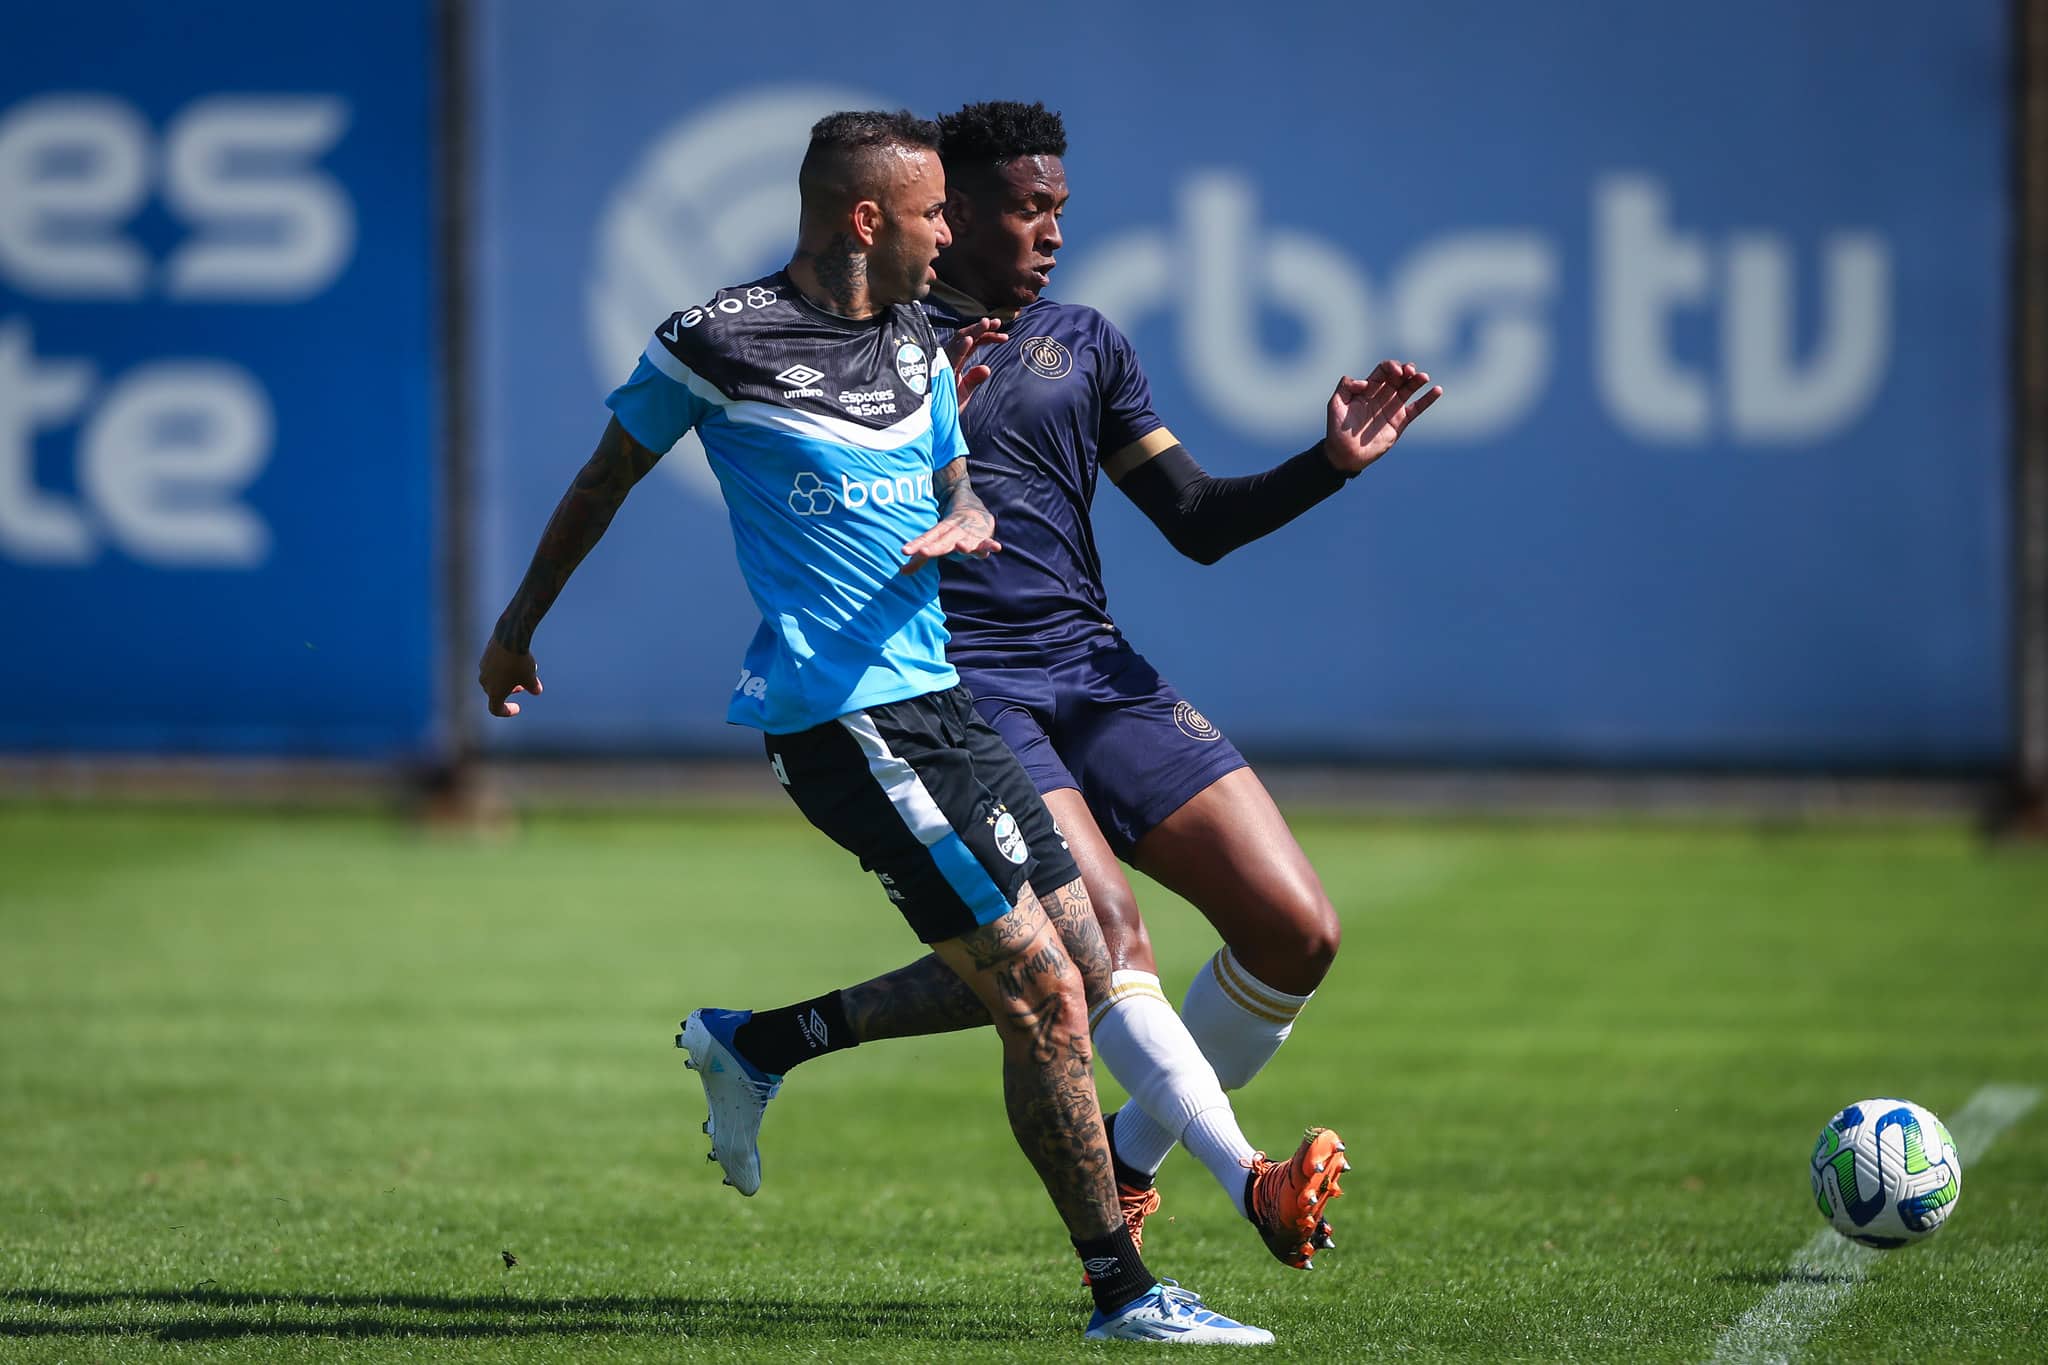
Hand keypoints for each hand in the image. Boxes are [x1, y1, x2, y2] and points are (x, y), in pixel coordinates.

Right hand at [478, 637, 541, 716]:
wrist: (509, 639)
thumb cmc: (519, 663)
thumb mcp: (530, 677)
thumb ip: (533, 687)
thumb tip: (536, 691)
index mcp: (494, 692)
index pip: (495, 709)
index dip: (506, 712)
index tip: (517, 708)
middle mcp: (485, 682)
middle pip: (495, 693)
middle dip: (508, 692)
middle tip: (521, 687)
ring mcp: (483, 668)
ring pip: (494, 679)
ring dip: (505, 680)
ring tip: (521, 673)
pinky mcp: (485, 656)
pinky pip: (493, 667)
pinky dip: (502, 669)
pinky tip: (515, 660)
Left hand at [900, 512, 1000, 572]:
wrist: (973, 508)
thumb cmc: (949, 532)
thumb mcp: (935, 542)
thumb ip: (920, 559)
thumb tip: (902, 573)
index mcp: (940, 532)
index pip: (926, 538)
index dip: (916, 545)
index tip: (905, 551)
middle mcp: (953, 531)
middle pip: (943, 540)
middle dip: (935, 546)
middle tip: (924, 552)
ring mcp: (969, 534)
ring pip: (966, 540)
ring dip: (965, 544)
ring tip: (961, 548)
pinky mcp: (983, 537)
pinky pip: (987, 542)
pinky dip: (991, 545)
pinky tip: (997, 548)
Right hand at [944, 317, 1007, 406]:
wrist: (931, 420)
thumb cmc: (945, 406)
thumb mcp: (963, 392)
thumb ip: (974, 379)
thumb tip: (987, 368)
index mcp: (956, 360)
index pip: (973, 343)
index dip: (988, 336)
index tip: (1004, 336)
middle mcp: (949, 358)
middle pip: (966, 336)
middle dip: (981, 328)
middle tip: (997, 322)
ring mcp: (943, 363)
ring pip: (958, 341)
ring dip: (973, 331)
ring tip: (987, 324)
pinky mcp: (938, 371)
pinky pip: (950, 357)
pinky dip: (960, 348)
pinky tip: (970, 340)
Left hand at [1324, 361, 1442, 474]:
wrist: (1345, 454)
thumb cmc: (1337, 429)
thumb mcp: (1335, 405)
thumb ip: (1345, 387)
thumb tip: (1365, 382)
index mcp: (1368, 389)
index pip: (1383, 371)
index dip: (1391, 367)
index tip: (1395, 372)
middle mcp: (1382, 395)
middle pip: (1398, 376)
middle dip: (1406, 370)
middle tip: (1410, 371)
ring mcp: (1392, 408)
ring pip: (1408, 389)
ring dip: (1417, 380)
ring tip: (1423, 377)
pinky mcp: (1400, 422)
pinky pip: (1417, 408)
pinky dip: (1427, 400)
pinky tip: (1437, 390)